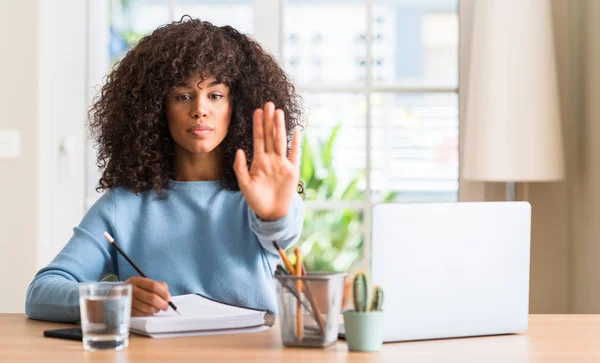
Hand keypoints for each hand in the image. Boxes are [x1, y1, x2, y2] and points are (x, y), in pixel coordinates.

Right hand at [125, 276, 170, 316]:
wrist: (117, 296)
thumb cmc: (136, 289)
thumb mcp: (145, 283)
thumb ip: (158, 286)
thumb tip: (167, 296)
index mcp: (136, 281)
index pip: (153, 286)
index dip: (163, 293)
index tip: (169, 298)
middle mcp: (131, 290)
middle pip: (152, 298)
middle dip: (162, 304)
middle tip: (166, 307)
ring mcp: (128, 301)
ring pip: (148, 308)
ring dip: (156, 309)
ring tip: (157, 308)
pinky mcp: (127, 311)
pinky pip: (142, 314)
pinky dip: (149, 314)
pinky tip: (150, 311)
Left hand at [234, 102, 299, 220]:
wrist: (271, 213)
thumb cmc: (256, 199)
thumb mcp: (244, 184)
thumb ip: (240, 167)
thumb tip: (239, 150)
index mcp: (259, 161)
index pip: (258, 138)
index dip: (258, 125)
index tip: (257, 111)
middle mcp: (271, 159)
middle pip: (270, 135)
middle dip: (269, 120)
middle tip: (268, 104)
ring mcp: (282, 163)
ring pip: (281, 141)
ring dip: (280, 127)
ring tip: (279, 112)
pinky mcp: (292, 171)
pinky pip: (295, 154)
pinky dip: (296, 143)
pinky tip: (296, 131)